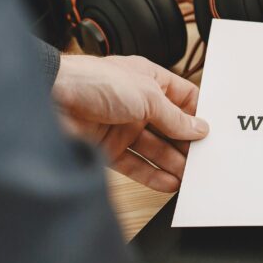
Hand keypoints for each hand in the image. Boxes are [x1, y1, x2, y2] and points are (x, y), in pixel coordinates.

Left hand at [52, 55, 208, 191]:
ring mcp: (123, 126)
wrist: (50, 98)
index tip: (212, 131)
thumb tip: (198, 128)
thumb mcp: (148, 96)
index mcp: (149, 80)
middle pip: (170, 127)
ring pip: (155, 149)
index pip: (183, 97)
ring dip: (173, 163)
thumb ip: (175, 117)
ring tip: (190, 176)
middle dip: (187, 144)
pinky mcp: (108, 148)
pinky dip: (153, 175)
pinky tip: (169, 182)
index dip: (198, 114)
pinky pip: (136, 164)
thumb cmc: (93, 81)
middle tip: (203, 160)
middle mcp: (137, 103)